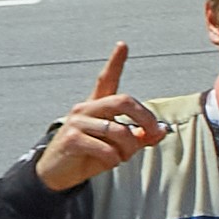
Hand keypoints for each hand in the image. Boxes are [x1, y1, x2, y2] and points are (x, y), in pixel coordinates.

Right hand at [32, 43, 163, 191]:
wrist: (57, 174)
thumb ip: (138, 138)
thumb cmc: (89, 156)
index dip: (115, 62)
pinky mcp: (71, 139)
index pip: (106, 79)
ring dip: (129, 148)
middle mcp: (85, 108)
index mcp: (96, 106)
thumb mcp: (117, 147)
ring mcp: (77, 122)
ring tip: (123, 157)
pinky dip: (115, 159)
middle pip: (123, 101)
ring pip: (119, 130)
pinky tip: (110, 162)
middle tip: (152, 134)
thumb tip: (161, 131)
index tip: (122, 44)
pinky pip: (106, 148)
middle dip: (145, 118)